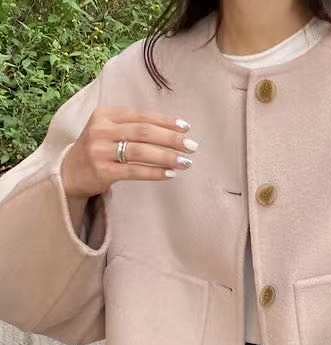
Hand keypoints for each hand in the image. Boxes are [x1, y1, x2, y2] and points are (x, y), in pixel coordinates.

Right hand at [61, 107, 198, 198]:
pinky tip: (170, 174)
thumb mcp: (109, 131)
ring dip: (167, 157)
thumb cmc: (98, 150)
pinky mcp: (102, 171)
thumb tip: (172, 132)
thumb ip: (132, 127)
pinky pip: (134, 171)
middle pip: (143, 133)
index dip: (165, 121)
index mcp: (104, 115)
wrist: (70, 173)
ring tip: (186, 162)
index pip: (141, 116)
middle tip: (192, 146)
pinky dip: (154, 172)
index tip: (186, 127)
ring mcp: (100, 150)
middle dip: (171, 139)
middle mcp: (101, 130)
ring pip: (140, 152)